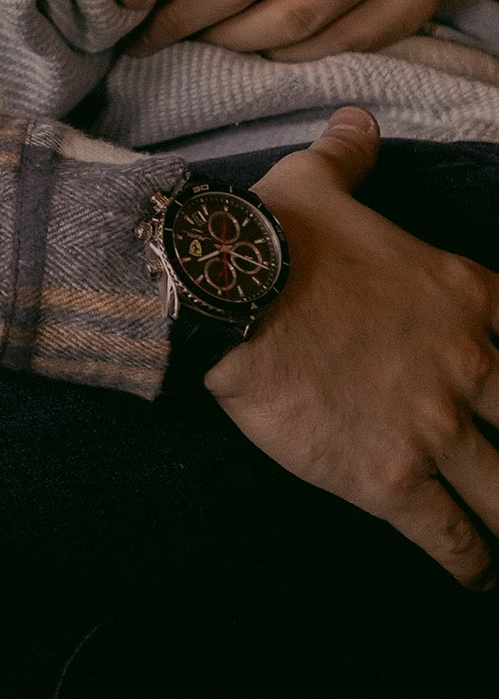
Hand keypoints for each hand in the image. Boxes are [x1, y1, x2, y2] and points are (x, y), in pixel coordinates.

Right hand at [209, 110, 498, 585]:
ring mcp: (435, 427)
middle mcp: (465, 364)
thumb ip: (352, 157)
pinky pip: (454, 537)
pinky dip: (471, 562)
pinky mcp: (393, 478)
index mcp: (460, 294)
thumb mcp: (320, 181)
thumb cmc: (274, 234)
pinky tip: (476, 575)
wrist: (226, 292)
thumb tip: (357, 123)